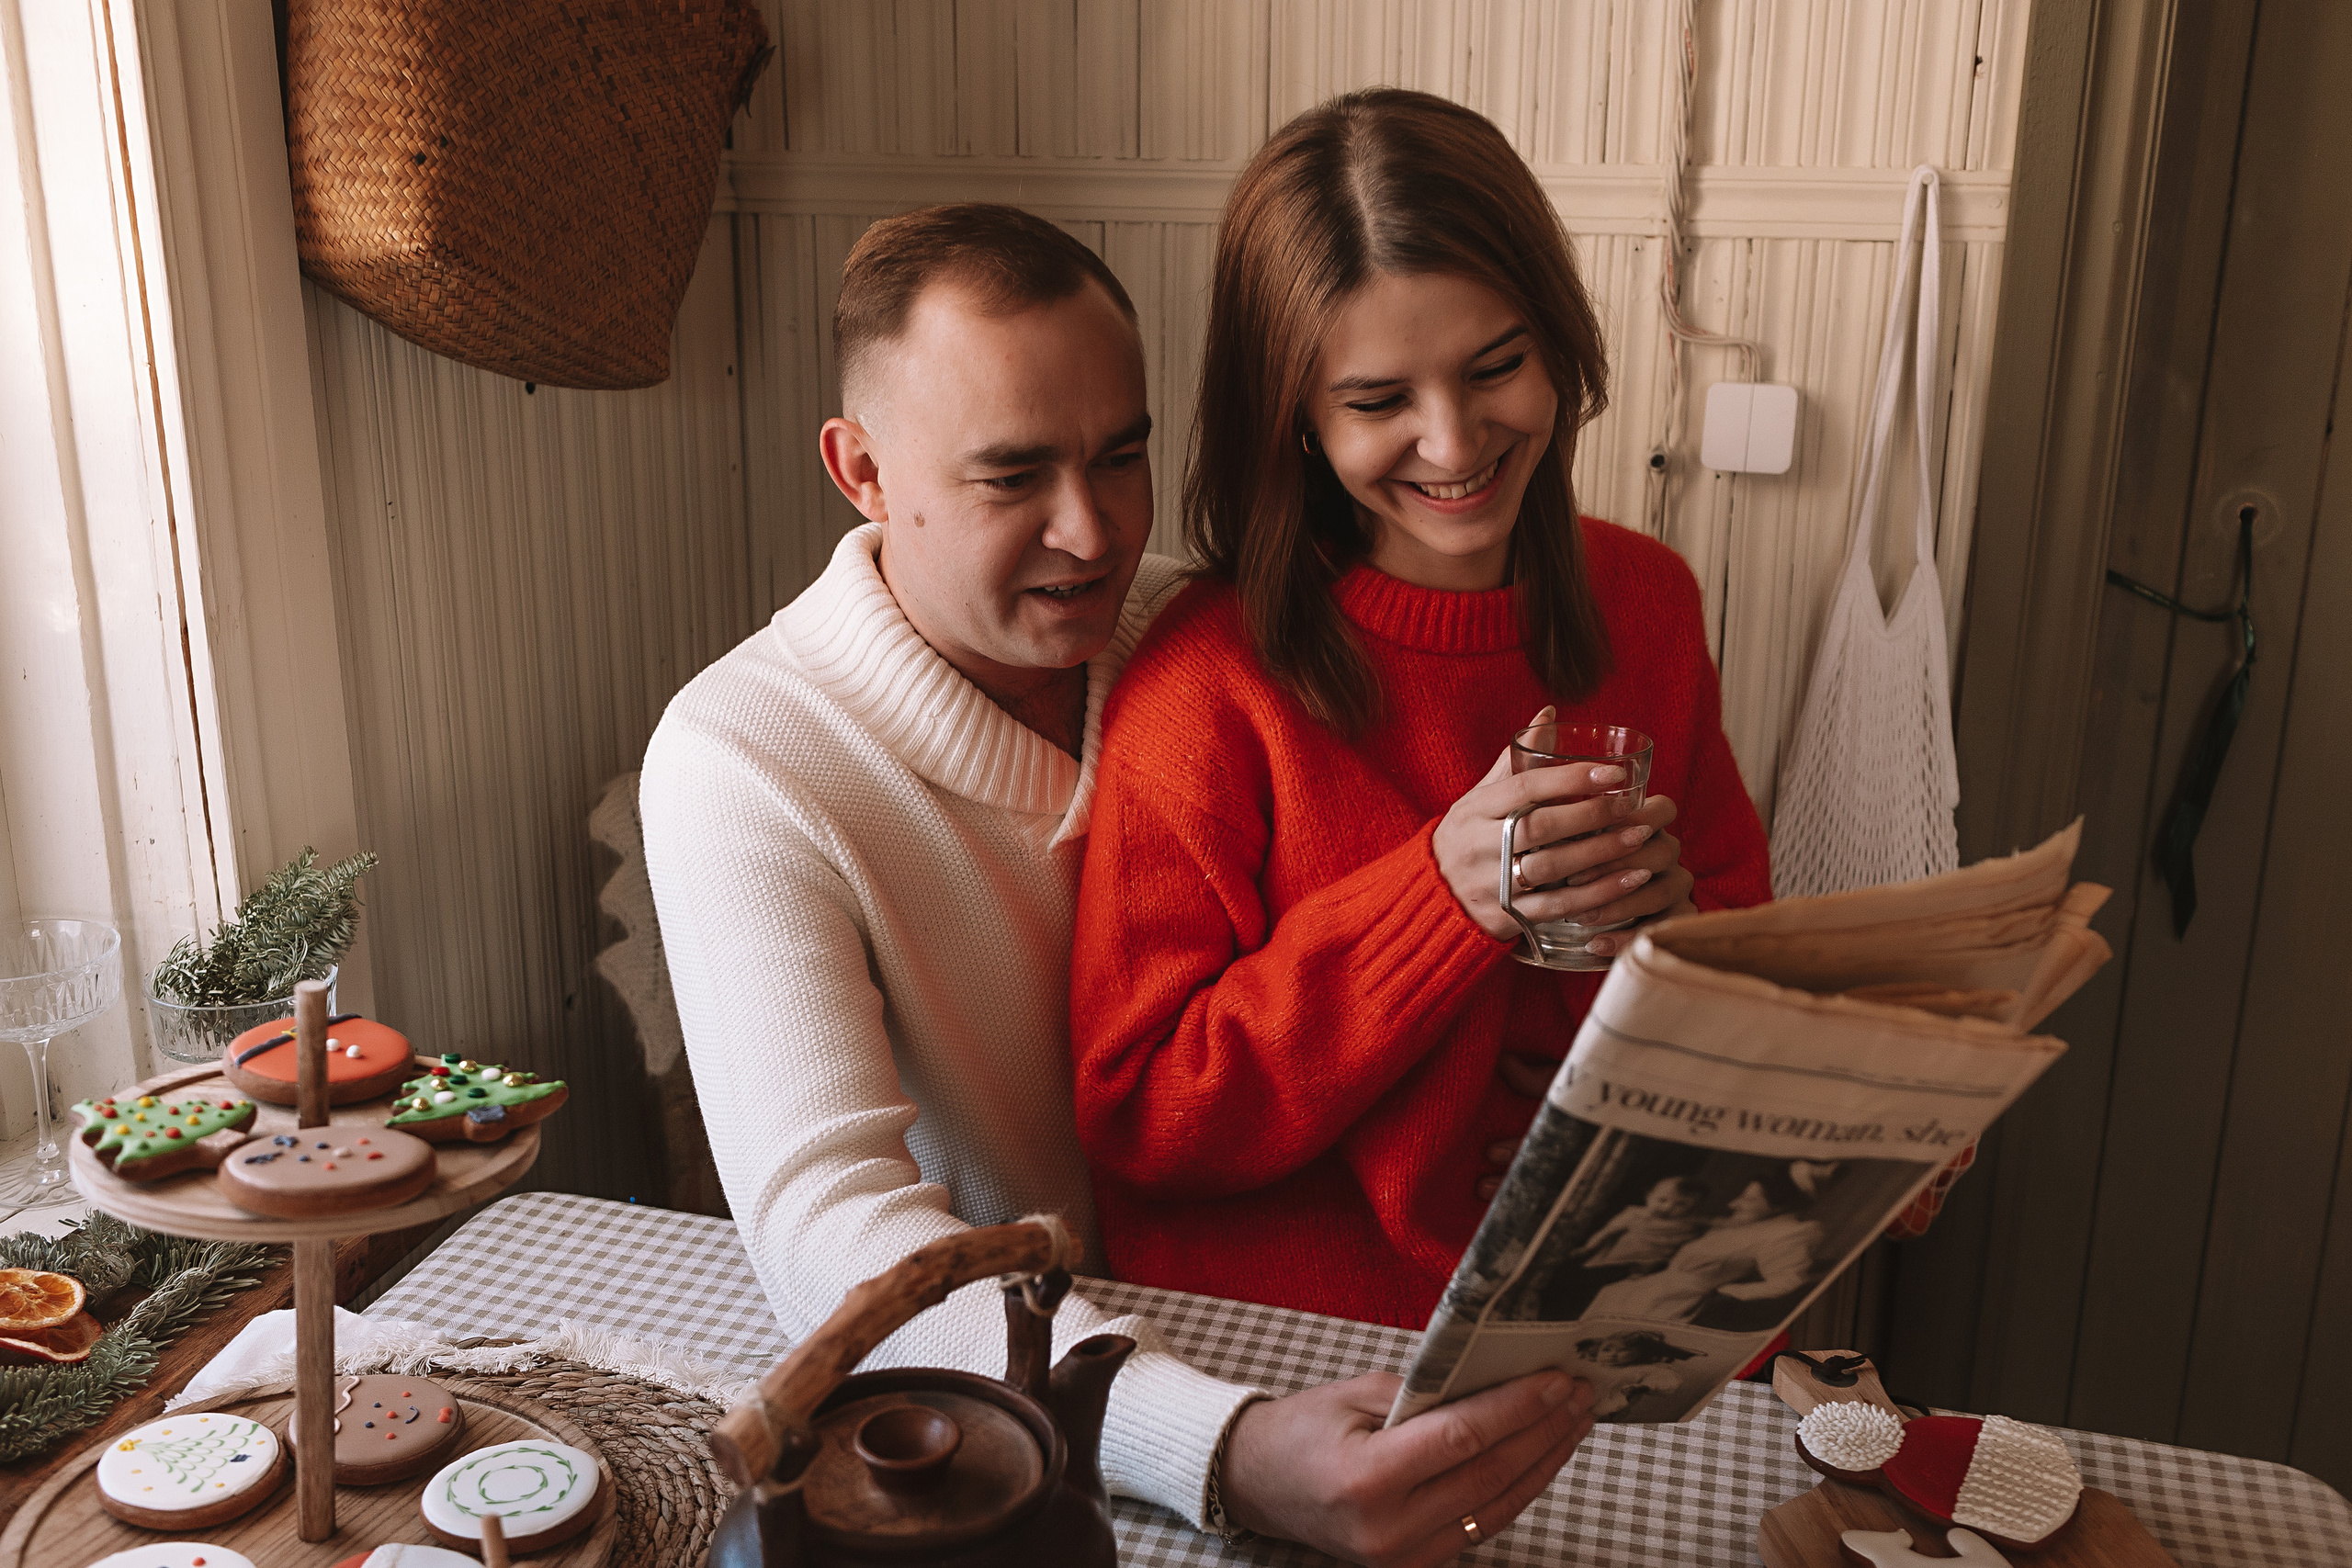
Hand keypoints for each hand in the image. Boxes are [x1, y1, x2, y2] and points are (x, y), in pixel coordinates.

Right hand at [1220, 1370, 1595, 1566]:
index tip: (1557, 1378)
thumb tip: (1496, 1377)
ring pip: (1496, 1506)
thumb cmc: (1301, 1429)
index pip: (1463, 1438)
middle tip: (1579, 1393)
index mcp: (1368, 1479)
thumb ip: (1425, 1391)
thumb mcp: (1356, 1394)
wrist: (1254, 1483)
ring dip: (1542, 1461)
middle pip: (1489, 1475)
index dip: (1518, 1408)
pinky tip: (1541, 1456)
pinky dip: (1515, 1489)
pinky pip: (1480, 1525)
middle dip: (1542, 1430)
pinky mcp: (1413, 1565)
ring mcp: (1403, 1556)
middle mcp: (1389, 1528)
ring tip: (1574, 1421)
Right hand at [1433, 707, 1653, 942]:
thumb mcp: (1479, 797)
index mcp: (1475, 810)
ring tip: (1640, 837)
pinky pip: (1557, 906)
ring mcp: (1492, 883)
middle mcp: (1479, 845)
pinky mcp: (1506, 916)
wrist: (1431, 896)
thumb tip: (1549, 714)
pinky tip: (1630, 879)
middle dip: (1591, 814)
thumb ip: (1514, 761)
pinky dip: (1598, 894)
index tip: (1611, 772)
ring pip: (1552, 867)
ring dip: (1601, 853)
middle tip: (1632, 805)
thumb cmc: (1467, 836)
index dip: (1570, 778)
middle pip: (1540, 827)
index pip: (1525, 787)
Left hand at [1566, 795, 1696, 958]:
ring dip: (1619, 905)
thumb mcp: (1569, 843)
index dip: (1642, 817)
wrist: (1570, 908)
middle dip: (1616, 866)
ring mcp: (1675, 885)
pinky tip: (1595, 944)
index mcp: (1649, 825)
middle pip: (1662, 852)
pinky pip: (1659, 929)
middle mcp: (1667, 852)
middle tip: (1574, 880)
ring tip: (1581, 917)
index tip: (1604, 828)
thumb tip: (1543, 822)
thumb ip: (1570, 831)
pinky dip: (1624, 938)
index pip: (1664, 810)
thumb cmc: (1569, 864)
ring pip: (1662, 892)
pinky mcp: (1673, 918)